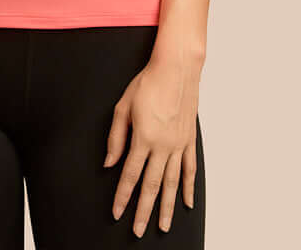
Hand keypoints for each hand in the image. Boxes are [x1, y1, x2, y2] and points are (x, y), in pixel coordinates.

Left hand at [103, 54, 199, 236]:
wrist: (176, 69)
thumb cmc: (147, 83)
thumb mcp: (123, 106)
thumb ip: (116, 137)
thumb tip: (110, 163)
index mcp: (144, 138)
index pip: (130, 175)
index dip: (123, 196)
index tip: (117, 213)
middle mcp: (163, 146)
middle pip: (151, 186)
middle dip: (143, 210)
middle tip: (138, 231)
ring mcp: (178, 145)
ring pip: (172, 183)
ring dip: (167, 207)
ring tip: (164, 227)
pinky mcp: (189, 140)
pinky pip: (190, 169)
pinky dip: (188, 188)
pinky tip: (186, 203)